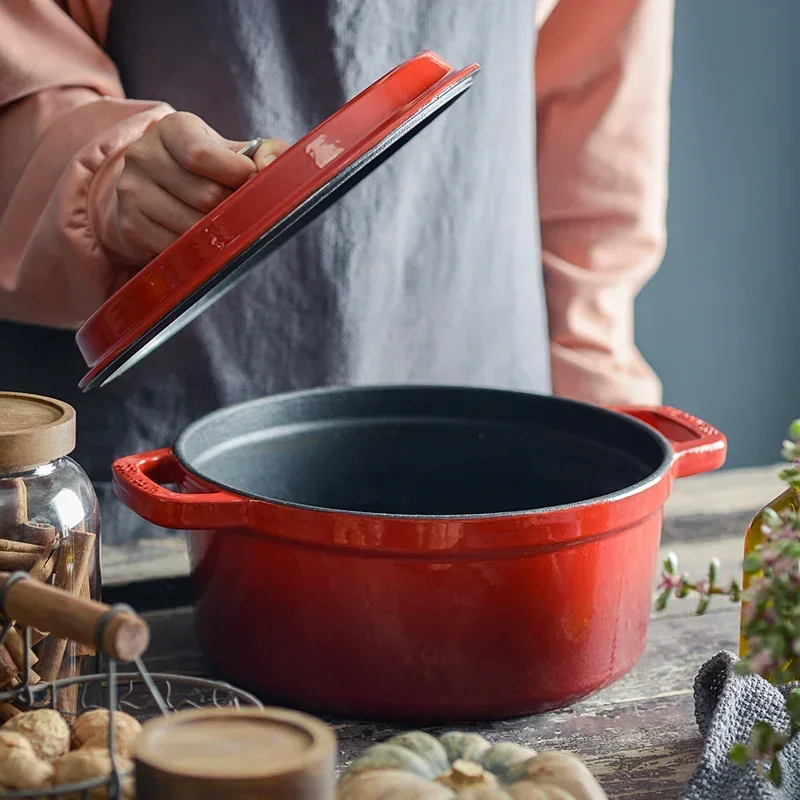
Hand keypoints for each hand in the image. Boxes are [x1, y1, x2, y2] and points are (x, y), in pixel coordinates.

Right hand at [112, 112, 287, 265]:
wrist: (155, 191)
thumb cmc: (206, 171)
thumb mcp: (233, 151)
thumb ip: (266, 152)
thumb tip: (268, 167)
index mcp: (171, 129)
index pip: (200, 154)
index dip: (237, 174)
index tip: (253, 182)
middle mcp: (143, 155)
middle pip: (205, 197)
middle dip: (233, 208)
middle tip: (241, 209)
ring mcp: (132, 192)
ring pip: (193, 227)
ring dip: (219, 232)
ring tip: (222, 223)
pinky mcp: (130, 227)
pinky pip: (178, 248)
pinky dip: (199, 249)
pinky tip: (201, 238)